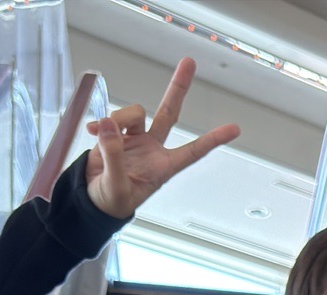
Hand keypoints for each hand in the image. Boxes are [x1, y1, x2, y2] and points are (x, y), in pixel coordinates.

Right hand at [83, 58, 240, 220]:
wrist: (93, 200)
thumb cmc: (112, 201)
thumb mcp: (116, 187)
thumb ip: (114, 156)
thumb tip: (107, 126)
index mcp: (163, 167)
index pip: (193, 152)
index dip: (213, 140)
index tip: (235, 129)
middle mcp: (153, 148)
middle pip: (169, 112)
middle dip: (178, 87)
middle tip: (189, 61)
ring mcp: (136, 139)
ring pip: (134, 113)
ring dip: (118, 120)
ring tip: (102, 138)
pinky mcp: (116, 134)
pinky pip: (110, 119)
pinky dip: (100, 124)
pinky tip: (91, 133)